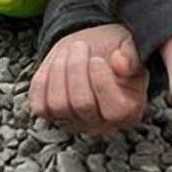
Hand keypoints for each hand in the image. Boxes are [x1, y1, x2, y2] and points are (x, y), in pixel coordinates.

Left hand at [28, 24, 148, 137]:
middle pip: (82, 105)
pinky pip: (39, 106)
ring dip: (59, 71)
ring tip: (68, 51)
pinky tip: (55, 64)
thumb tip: (121, 63)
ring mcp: (73, 123)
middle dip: (77, 69)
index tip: (97, 60)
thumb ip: (132, 55)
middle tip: (80, 46)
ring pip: (57, 105)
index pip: (113, 110)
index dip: (102, 83)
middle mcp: (100, 125)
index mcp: (127, 112)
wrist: (93, 50)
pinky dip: (42, 82)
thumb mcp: (130, 47)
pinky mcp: (50, 116)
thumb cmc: (114, 51)